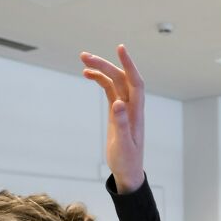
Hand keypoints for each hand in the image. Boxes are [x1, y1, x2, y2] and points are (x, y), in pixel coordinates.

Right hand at [80, 45, 144, 193]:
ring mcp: (124, 108)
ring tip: (83, 60)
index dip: (129, 65)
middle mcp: (132, 107)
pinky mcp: (116, 112)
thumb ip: (122, 124)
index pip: (135, 82)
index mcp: (136, 113)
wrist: (128, 172)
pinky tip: (87, 74)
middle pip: (121, 78)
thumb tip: (118, 103)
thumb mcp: (124, 145)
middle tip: (84, 56)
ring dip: (101, 70)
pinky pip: (109, 90)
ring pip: (114, 82)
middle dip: (105, 65)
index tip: (120, 48)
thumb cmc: (127, 161)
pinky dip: (100, 81)